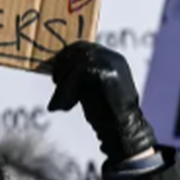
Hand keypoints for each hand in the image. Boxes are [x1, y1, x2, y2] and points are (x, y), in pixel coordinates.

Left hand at [45, 42, 155, 161]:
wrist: (123, 131)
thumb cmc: (108, 117)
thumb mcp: (94, 89)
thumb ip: (83, 77)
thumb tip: (60, 70)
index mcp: (113, 59)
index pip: (84, 47)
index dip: (67, 58)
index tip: (57, 75)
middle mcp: (113, 57)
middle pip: (78, 50)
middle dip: (63, 66)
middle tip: (55, 82)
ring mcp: (110, 63)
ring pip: (76, 63)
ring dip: (63, 83)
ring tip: (59, 102)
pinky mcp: (105, 72)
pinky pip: (77, 74)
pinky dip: (66, 91)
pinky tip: (63, 106)